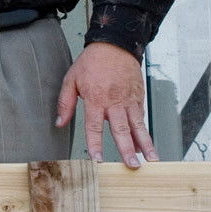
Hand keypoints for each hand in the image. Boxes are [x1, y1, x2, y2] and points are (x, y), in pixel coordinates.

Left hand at [56, 42, 155, 168]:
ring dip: (145, 144)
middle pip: (121, 129)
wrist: (115, 45)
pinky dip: (144, 131)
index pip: (94, 126)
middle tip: (132, 166)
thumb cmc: (91, 63)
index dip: (95, 144)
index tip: (97, 160)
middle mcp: (114, 101)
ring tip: (151, 160)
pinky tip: (146, 144)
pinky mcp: (139, 97)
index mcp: (95, 98)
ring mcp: (129, 100)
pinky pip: (141, 117)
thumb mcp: (71, 79)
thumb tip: (59, 123)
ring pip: (138, 125)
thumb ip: (65, 103)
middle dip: (127, 149)